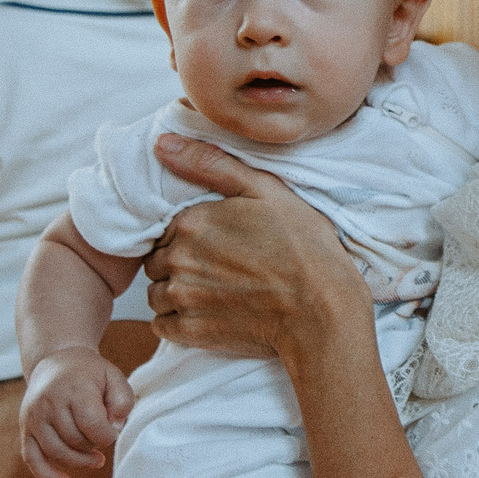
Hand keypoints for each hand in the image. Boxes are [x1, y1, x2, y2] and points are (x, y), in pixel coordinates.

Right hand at [18, 349, 130, 477]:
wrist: (56, 361)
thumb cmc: (89, 373)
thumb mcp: (114, 376)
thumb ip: (123, 401)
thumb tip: (114, 427)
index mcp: (73, 388)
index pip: (93, 425)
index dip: (108, 435)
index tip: (113, 430)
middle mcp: (49, 402)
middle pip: (75, 441)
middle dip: (94, 446)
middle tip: (102, 437)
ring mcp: (34, 416)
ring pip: (57, 452)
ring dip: (79, 462)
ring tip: (95, 459)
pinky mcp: (25, 428)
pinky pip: (31, 458)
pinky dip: (47, 475)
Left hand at [143, 137, 368, 363]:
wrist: (321, 310)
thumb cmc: (303, 247)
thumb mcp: (266, 190)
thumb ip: (210, 164)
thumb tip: (162, 144)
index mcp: (192, 221)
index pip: (164, 227)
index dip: (188, 234)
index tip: (216, 243)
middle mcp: (179, 258)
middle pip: (158, 259)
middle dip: (179, 262)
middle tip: (218, 268)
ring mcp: (183, 298)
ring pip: (157, 293)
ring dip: (176, 292)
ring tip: (213, 292)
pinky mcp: (191, 333)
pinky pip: (162, 327)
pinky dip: (177, 322)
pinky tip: (208, 315)